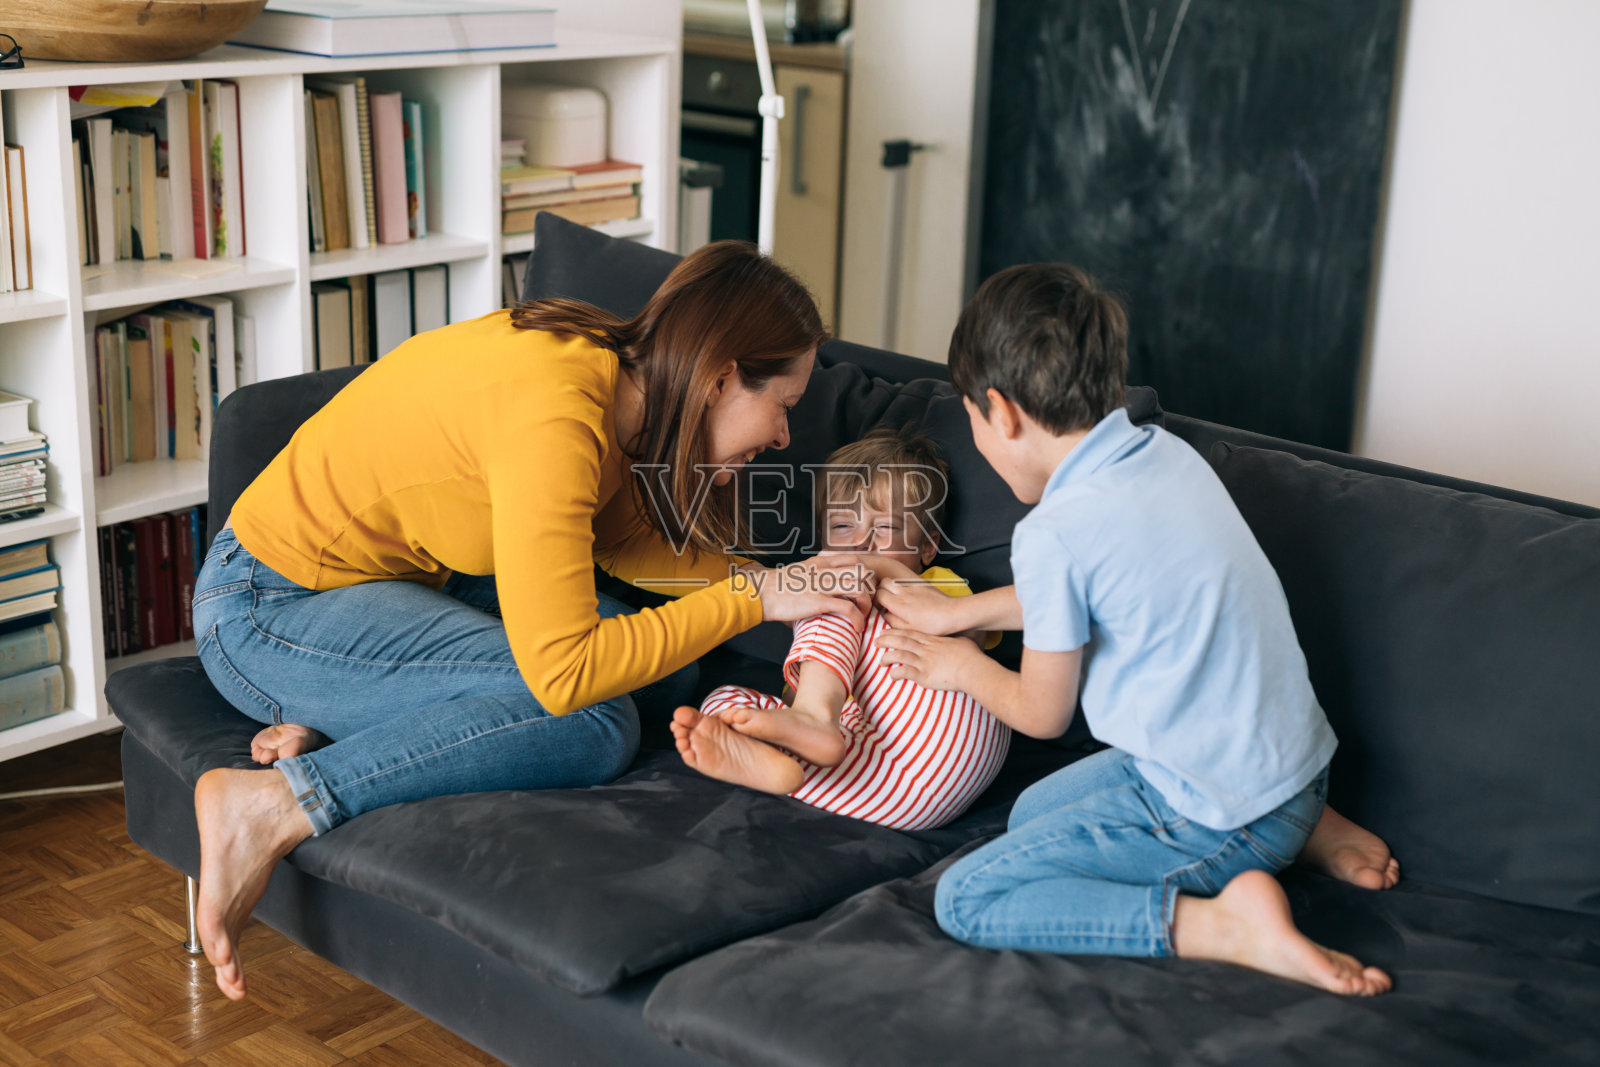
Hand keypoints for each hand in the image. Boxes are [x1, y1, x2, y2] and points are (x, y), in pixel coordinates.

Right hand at [751, 555, 873, 627]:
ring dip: (867, 603)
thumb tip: (822, 589)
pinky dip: (858, 619)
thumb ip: (815, 575)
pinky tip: (857, 627)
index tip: (864, 587)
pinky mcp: (819, 601)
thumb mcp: (799, 573)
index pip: (854, 559)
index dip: (864, 573)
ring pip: (859, 587)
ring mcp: (823, 585)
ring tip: (864, 615)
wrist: (760, 593)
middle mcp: (825, 571)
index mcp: (821, 562)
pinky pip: (848, 608)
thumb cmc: (776, 587)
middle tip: (867, 601)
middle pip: (862, 571)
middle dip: (870, 587)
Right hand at [875, 575, 961, 634]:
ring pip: (894, 580)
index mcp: (899, 604)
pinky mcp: (922, 584)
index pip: (878, 594)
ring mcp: (913, 586)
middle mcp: (903, 592)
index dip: (875, 600)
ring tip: (894, 597)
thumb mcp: (910, 629)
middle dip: (880, 590)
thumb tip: (884, 614)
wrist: (952, 613)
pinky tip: (908, 596)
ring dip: (891, 587)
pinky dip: (902, 587)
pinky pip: (906, 581)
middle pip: (883, 583)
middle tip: (884, 601)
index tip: (879, 607)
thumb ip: (893, 621)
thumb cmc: (932, 625)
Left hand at [875, 629, 982, 691]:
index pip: (909, 633)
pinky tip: (892, 676)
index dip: (895, 632)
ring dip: (887, 657)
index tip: (886, 631)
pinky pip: (905, 672)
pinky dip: (896, 673)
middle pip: (901, 641)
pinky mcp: (924, 675)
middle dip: (886, 640)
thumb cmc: (970, 655)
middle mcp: (925, 649)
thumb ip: (959, 638)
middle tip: (876, 641)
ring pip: (899, 655)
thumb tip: (968, 635)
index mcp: (932, 640)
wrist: (972, 668)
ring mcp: (924, 661)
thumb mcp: (964, 640)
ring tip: (881, 661)